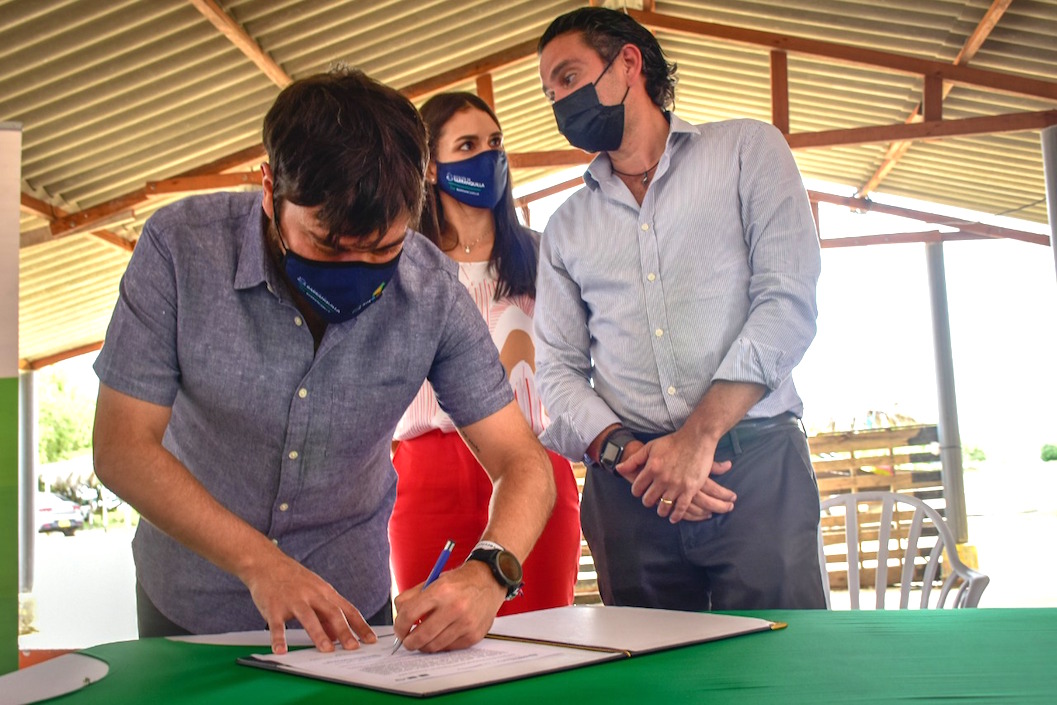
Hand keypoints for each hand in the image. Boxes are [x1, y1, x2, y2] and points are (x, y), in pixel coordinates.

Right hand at [240, 550, 375, 653]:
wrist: (266, 562)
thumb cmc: (293, 579)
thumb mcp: (314, 591)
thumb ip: (326, 613)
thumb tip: (337, 635)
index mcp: (325, 592)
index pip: (347, 609)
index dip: (360, 625)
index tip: (371, 639)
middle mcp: (311, 594)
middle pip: (332, 612)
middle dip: (344, 631)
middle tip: (353, 647)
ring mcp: (293, 600)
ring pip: (308, 617)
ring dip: (318, 634)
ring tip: (327, 650)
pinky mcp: (273, 606)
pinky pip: (277, 624)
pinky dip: (279, 638)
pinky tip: (281, 650)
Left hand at [392, 560, 504, 652]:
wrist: (490, 580)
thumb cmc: (460, 581)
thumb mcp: (434, 581)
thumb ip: (413, 596)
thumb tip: (399, 616)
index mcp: (441, 591)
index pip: (409, 615)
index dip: (399, 626)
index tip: (399, 629)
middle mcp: (454, 608)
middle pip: (420, 636)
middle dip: (409, 642)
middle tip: (407, 640)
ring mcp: (466, 624)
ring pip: (434, 646)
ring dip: (424, 645)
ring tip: (423, 638)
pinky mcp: (474, 635)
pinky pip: (449, 647)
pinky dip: (441, 644)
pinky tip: (441, 635)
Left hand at [617, 433, 735, 523]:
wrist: (697, 439)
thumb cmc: (673, 442)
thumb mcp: (650, 447)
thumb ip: (634, 460)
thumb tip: (618, 469)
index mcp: (651, 468)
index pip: (637, 489)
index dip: (637, 491)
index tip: (640, 491)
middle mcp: (662, 478)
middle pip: (649, 500)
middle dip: (648, 501)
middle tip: (651, 499)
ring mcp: (677, 485)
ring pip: (664, 507)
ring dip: (661, 510)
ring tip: (662, 509)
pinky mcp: (690, 489)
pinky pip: (680, 508)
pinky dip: (675, 516)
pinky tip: (673, 517)